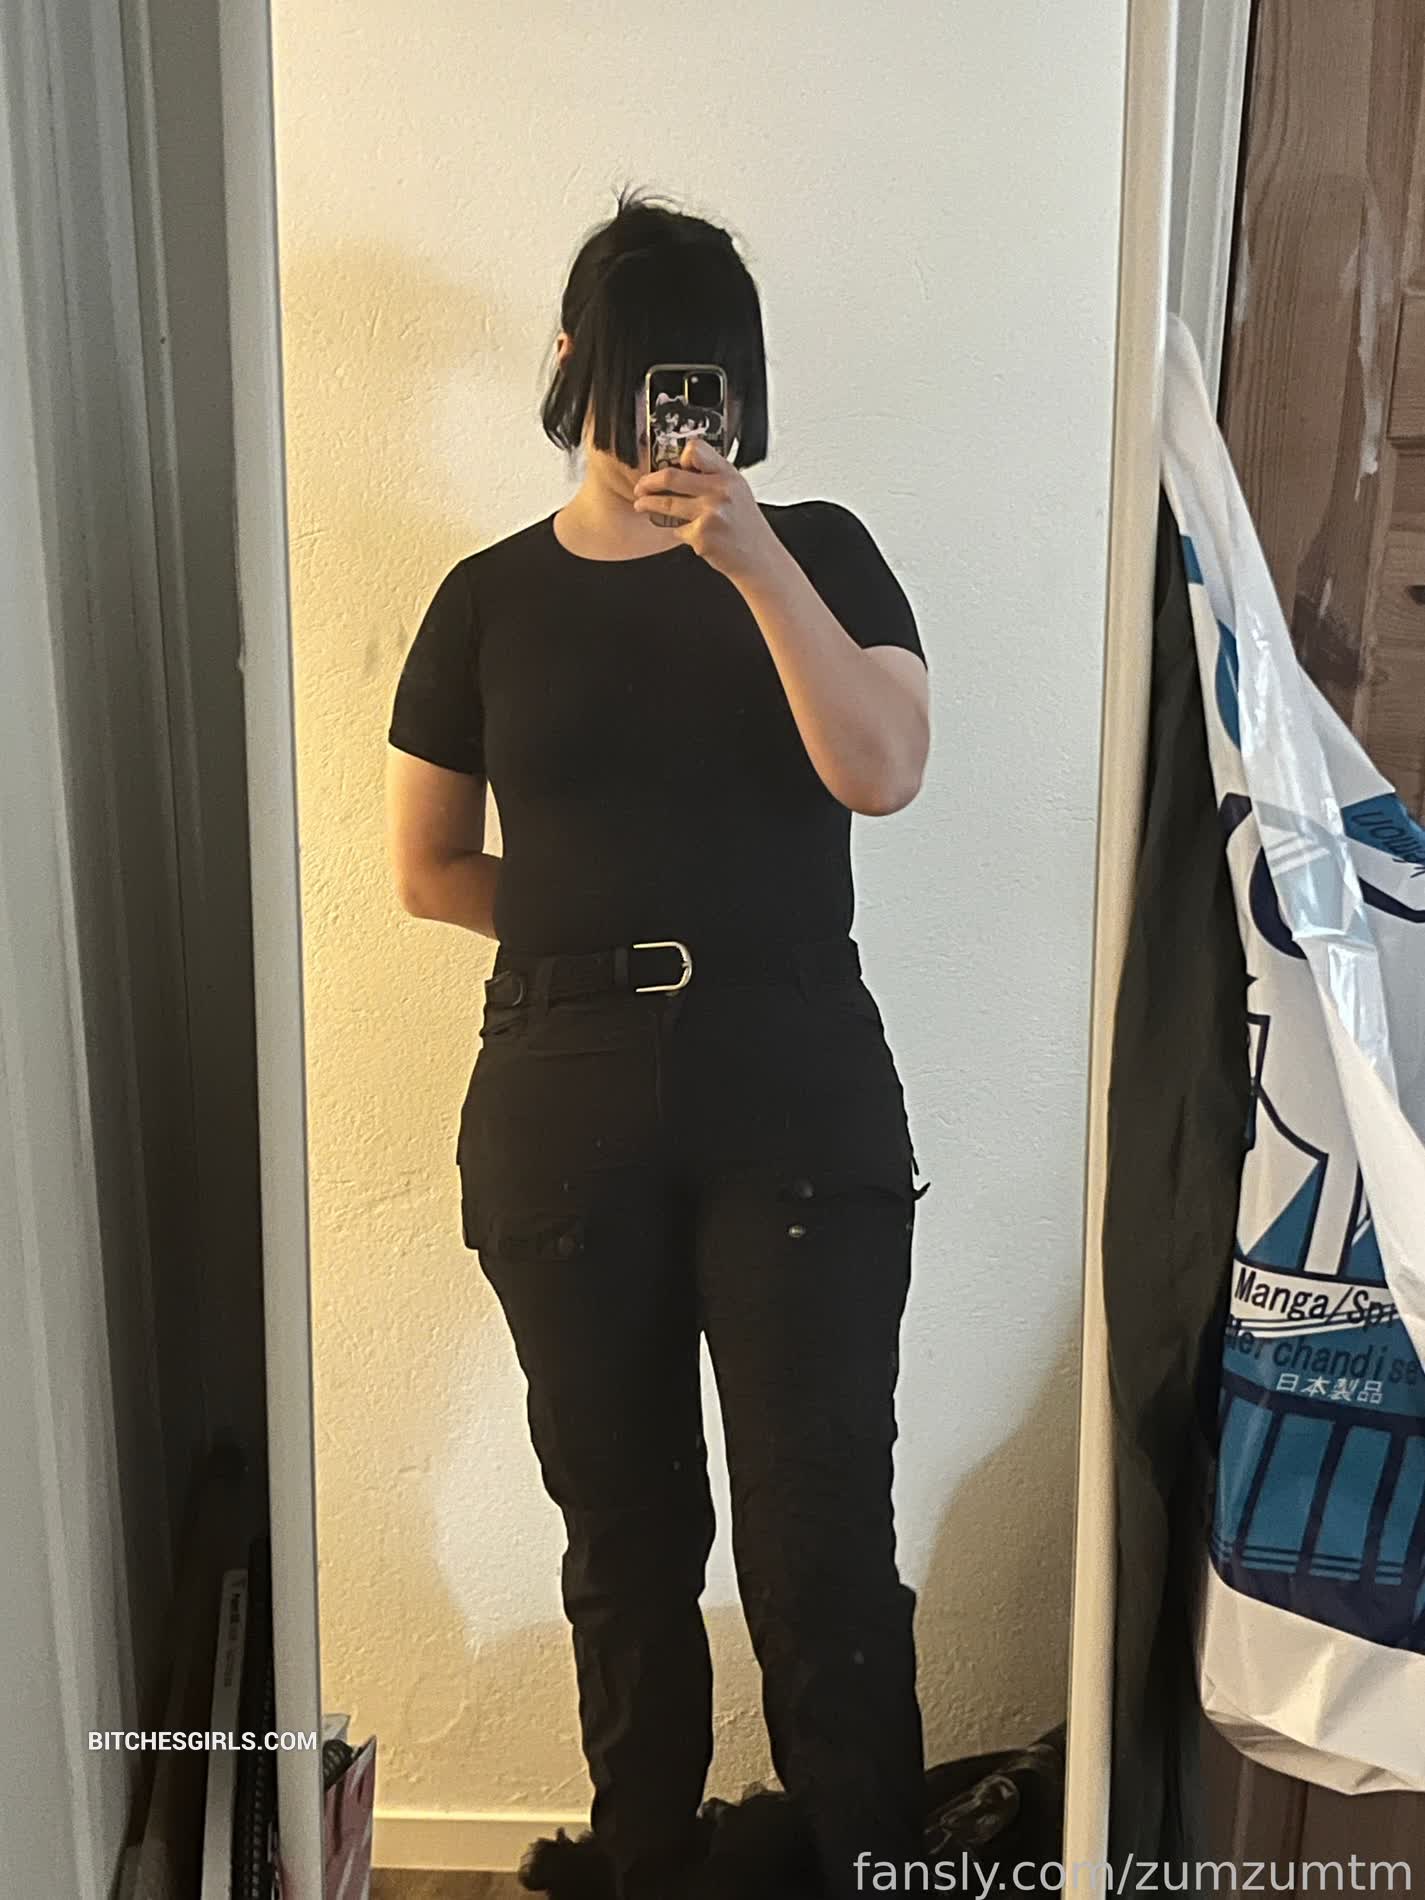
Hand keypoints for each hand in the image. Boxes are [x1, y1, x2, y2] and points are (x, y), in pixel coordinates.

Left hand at [632, 437, 783, 586]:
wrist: (759, 558)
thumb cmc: (746, 526)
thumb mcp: (737, 491)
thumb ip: (713, 477)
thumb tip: (680, 466)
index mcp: (728, 475)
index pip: (695, 450)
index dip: (678, 457)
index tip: (670, 465)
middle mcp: (720, 491)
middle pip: (670, 476)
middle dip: (648, 482)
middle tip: (640, 487)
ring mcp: (710, 513)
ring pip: (667, 503)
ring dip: (648, 504)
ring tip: (642, 505)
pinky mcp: (701, 535)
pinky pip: (676, 529)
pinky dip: (678, 531)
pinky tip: (689, 533)